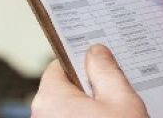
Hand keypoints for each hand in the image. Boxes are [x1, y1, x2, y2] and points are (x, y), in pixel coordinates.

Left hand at [31, 45, 147, 117]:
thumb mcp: (121, 102)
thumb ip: (107, 71)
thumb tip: (96, 51)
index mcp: (50, 98)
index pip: (60, 65)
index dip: (82, 62)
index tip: (98, 61)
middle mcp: (41, 114)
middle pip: (65, 87)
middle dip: (89, 86)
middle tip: (114, 90)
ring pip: (69, 107)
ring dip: (89, 106)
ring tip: (115, 110)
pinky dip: (86, 117)